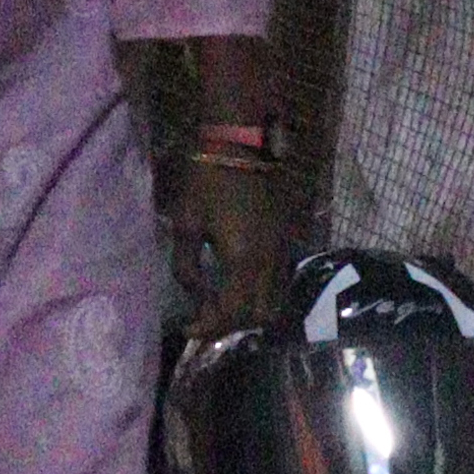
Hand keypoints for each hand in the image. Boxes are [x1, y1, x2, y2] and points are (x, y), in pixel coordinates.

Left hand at [168, 144, 296, 334]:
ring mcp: (284, 250)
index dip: (209, 328)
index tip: (189, 329)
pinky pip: (279, 281)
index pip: (232, 312)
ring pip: (275, 301)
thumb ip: (187, 267)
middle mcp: (270, 260)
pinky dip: (260, 294)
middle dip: (231, 324)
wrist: (241, 144)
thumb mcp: (185, 225)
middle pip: (260, 314)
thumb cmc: (206, 180)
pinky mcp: (288, 240)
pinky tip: (237, 285)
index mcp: (243, 258)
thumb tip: (195, 296)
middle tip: (203, 319)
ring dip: (249, 312)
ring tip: (219, 305)